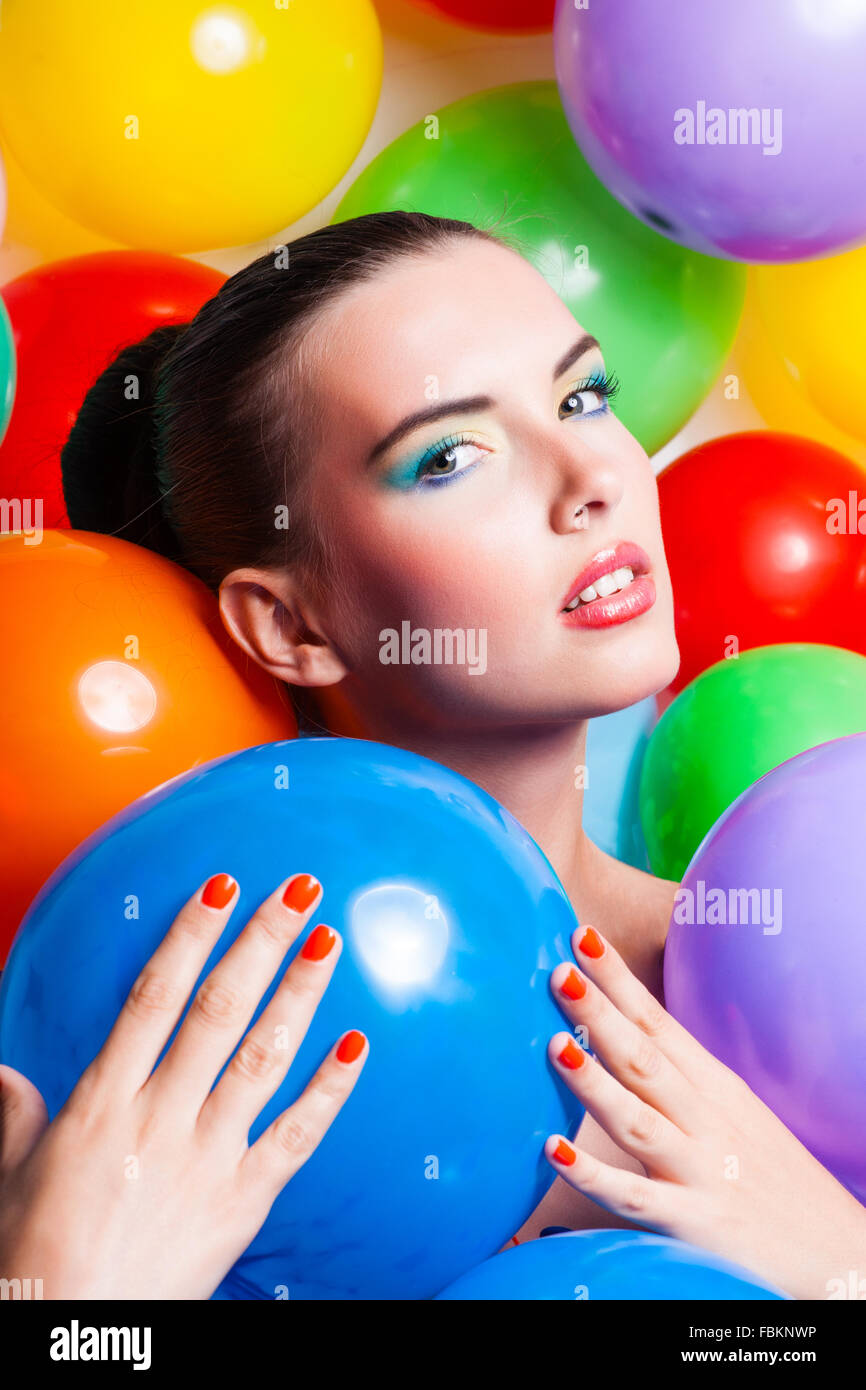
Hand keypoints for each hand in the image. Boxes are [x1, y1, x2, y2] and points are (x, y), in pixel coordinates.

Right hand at [0, 870, 366, 1299]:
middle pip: (219, 1011)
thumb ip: (17, 1115)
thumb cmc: (33, 1260)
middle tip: (301, 888)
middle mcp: (160, 1119)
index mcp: (101, 1103)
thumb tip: (4, 1072)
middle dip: (262, 943)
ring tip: (329, 942)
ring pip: (263, 1058)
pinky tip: (358, 1044)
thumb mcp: (12, 1176)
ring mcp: (208, 1158)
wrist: (74, 1342)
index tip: (222, 884)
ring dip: (300, 995)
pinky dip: (331, 1090)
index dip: (191, 935)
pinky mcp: (243, 1201)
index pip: (154, 997)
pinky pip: (297, 1136)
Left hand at [543, 924, 865, 1300]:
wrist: (837, 1254)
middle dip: (601, 1013)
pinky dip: (592, 1175)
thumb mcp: (735, 1114)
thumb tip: (621, 1040)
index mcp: (714, 1088)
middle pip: (644, 1059)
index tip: (581, 935)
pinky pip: (633, 1198)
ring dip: (594, 1081)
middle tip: (557, 970)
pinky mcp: (692, 1224)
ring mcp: (699, 1171)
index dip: (618, 981)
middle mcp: (705, 1121)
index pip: (658, 1022)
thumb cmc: (774, 1180)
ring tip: (554, 1044)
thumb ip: (680, 1080)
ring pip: (637, 1119)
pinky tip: (553, 1151)